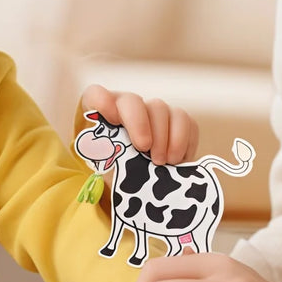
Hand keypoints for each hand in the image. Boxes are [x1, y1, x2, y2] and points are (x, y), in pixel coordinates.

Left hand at [80, 84, 198, 165]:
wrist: (144, 185)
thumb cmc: (118, 175)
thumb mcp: (106, 173)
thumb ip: (105, 166)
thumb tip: (99, 174)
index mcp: (100, 115)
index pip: (96, 95)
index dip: (102, 101)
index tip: (111, 119)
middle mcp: (127, 107)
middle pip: (132, 101)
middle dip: (139, 123)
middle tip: (143, 148)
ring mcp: (154, 111)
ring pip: (161, 108)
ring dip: (163, 136)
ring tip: (161, 162)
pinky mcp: (178, 121)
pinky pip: (186, 121)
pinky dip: (182, 141)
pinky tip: (176, 161)